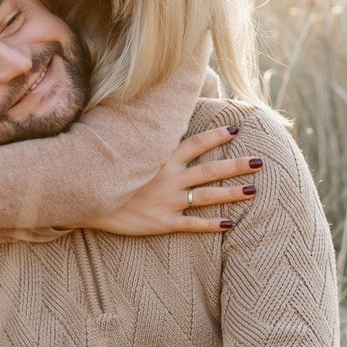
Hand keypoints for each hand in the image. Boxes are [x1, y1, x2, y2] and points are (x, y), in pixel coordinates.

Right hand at [84, 126, 262, 236]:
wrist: (86, 199)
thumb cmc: (104, 172)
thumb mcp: (125, 150)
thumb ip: (144, 140)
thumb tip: (151, 121)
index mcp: (162, 159)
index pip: (196, 143)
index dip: (218, 136)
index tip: (237, 129)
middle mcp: (170, 178)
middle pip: (211, 170)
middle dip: (237, 165)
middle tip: (260, 161)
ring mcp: (168, 201)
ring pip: (208, 196)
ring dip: (232, 193)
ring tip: (254, 191)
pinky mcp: (163, 223)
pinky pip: (193, 225)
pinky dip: (212, 225)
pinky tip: (230, 224)